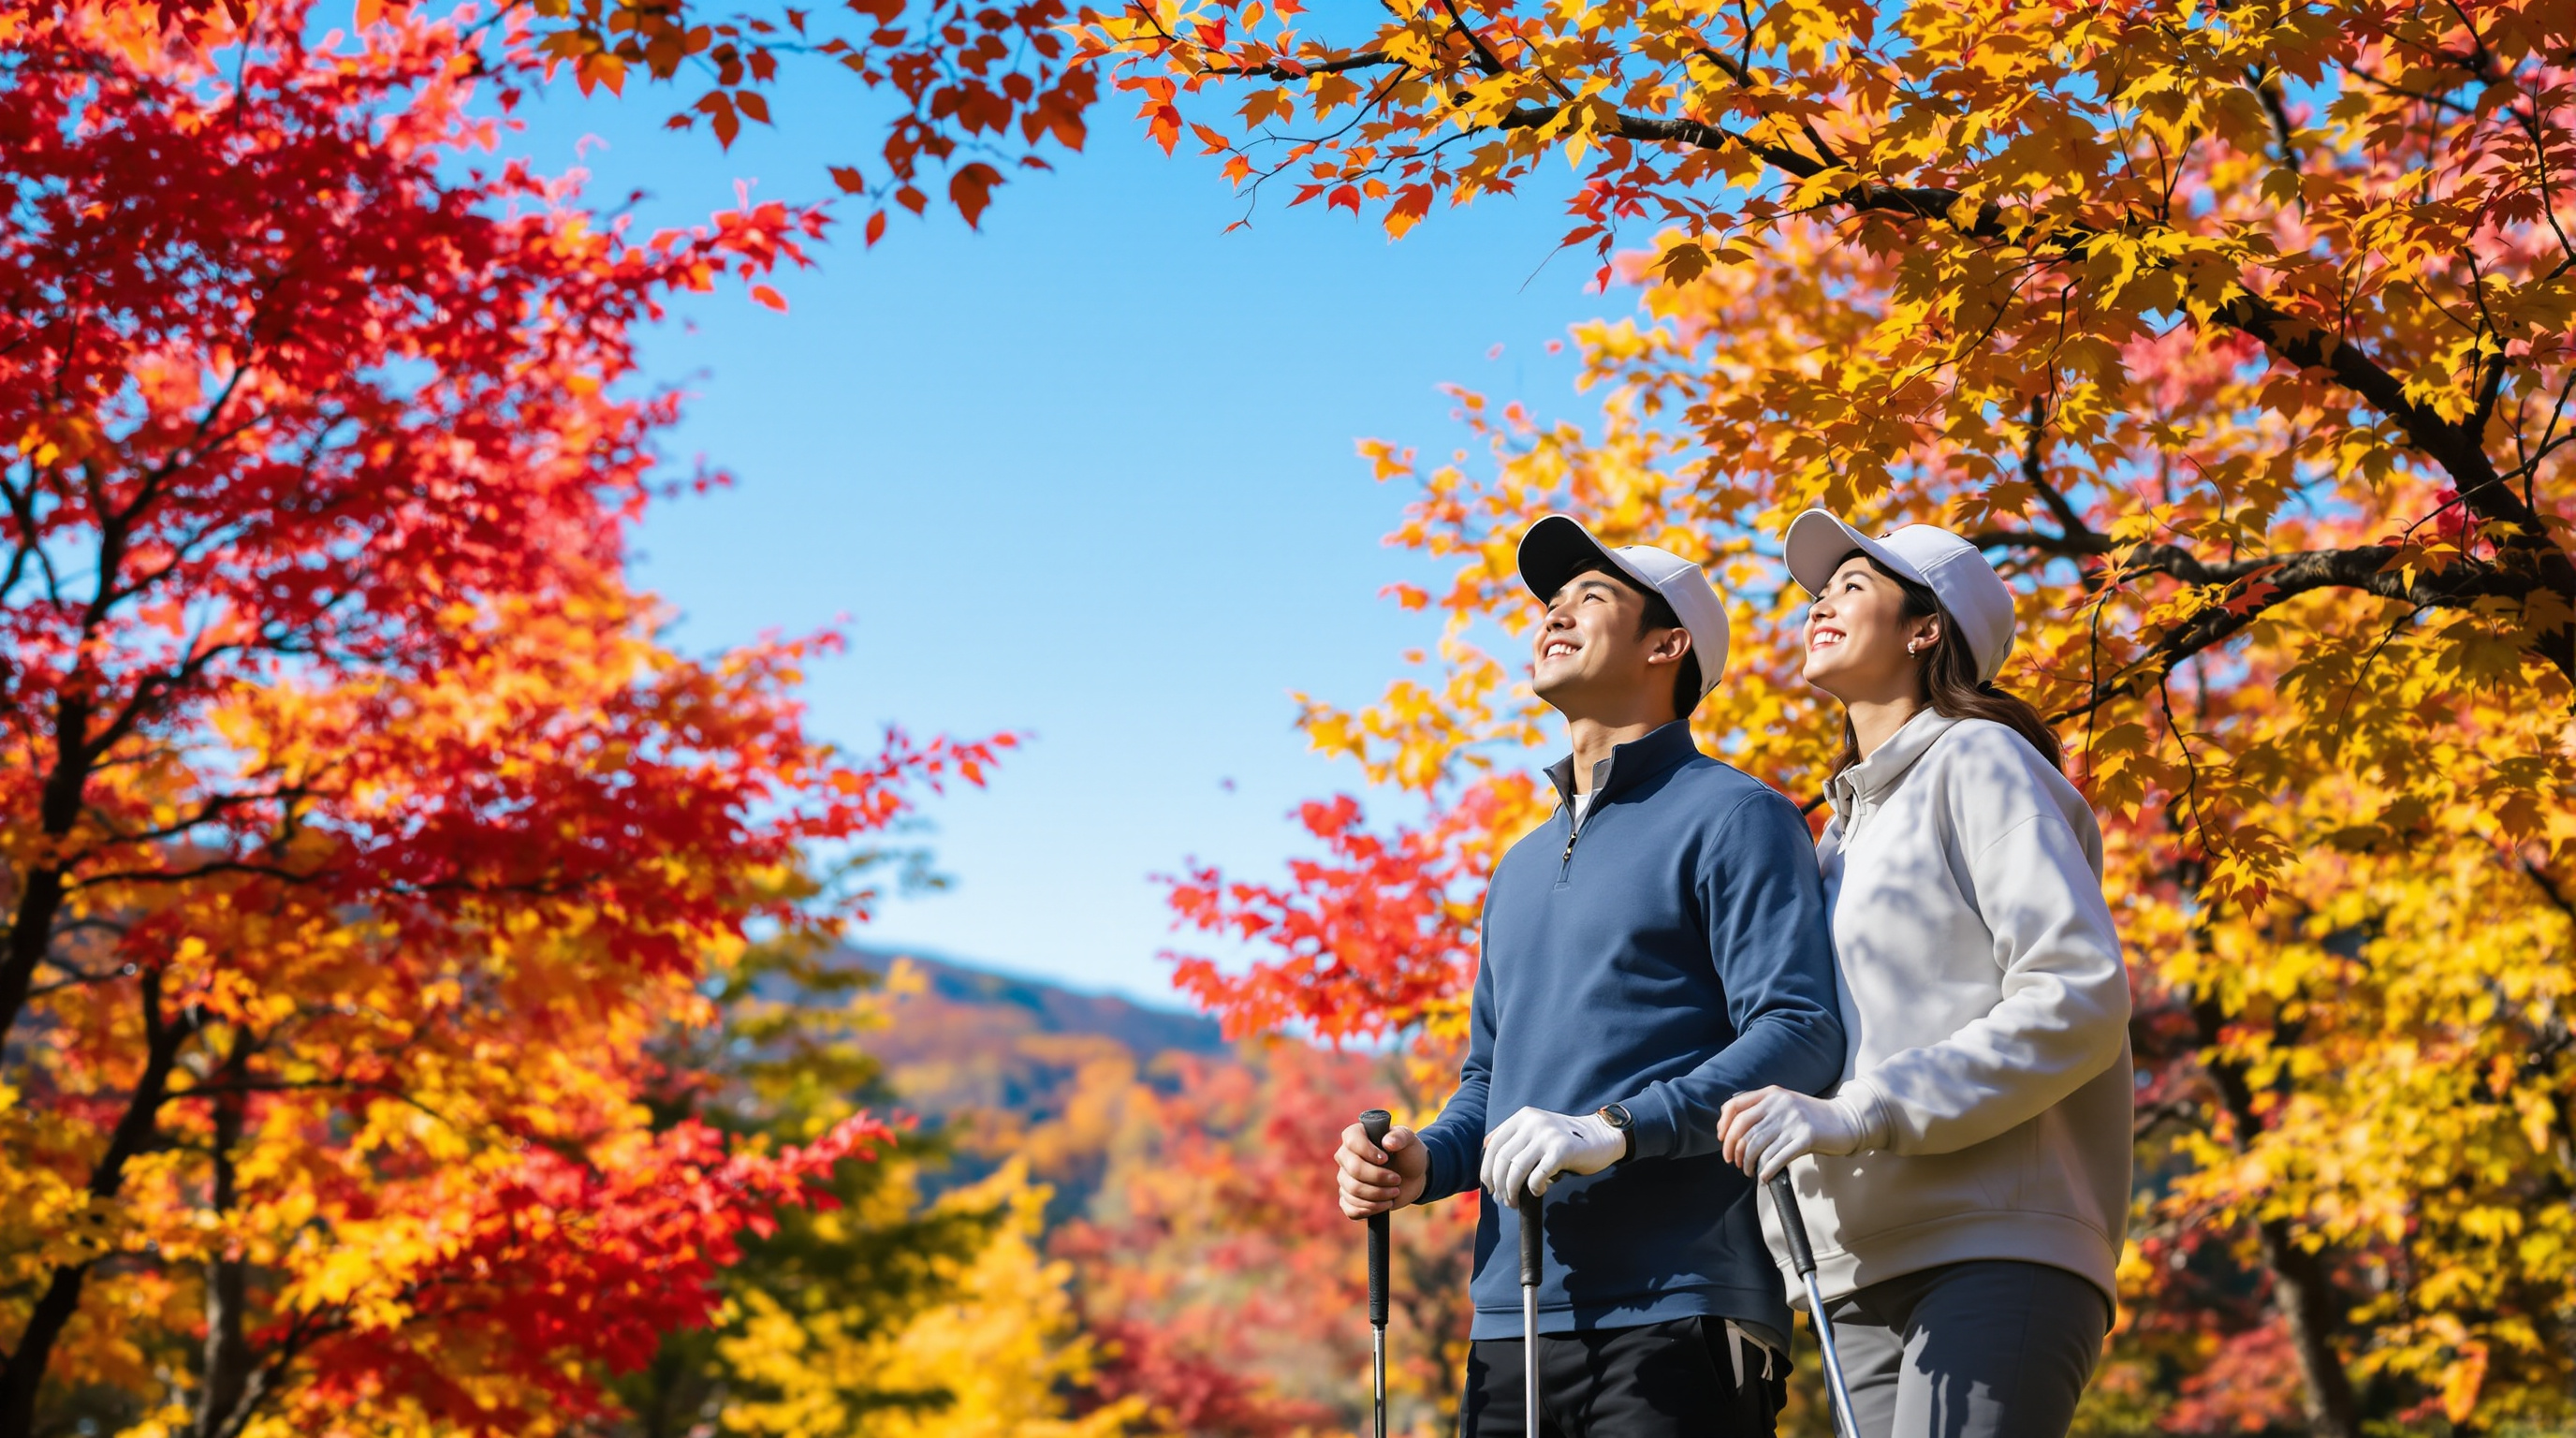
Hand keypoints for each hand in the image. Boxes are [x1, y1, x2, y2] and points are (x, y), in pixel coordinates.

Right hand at [1338, 1120, 1427, 1218]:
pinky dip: (1368, 1209)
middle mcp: (1346, 1156)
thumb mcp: (1410, 1141)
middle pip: (1353, 1169)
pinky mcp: (1349, 1197)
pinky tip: (1383, 1205)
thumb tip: (1387, 1142)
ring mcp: (1345, 1178)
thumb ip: (1400, 1136)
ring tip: (1395, 1192)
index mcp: (1356, 1136)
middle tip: (1397, 1179)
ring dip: (1378, 1195)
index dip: (1368, 1151)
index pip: (1352, 1140)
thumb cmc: (1408, 1154)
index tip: (1386, 1159)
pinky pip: (1349, 1208)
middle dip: (1378, 1177)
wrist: (1412, 1176)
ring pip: (1352, 1191)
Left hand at [1479, 1106, 1626, 1199]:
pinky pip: (1537, 1176)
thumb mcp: (1536, 1130)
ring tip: (1515, 1201)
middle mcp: (1533, 1122)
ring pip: (1516, 1169)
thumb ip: (1514, 1137)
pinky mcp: (1562, 1150)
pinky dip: (1534, 1189)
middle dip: (1499, 1184)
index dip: (1487, 1170)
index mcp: (1523, 1116)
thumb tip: (1485, 1152)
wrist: (1601, 1136)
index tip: (1490, 1187)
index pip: (1493, 1145)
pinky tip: (1538, 1191)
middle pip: (1502, 1159)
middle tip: (1503, 1199)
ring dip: (1512, 1191)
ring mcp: (1548, 1135)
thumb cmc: (1565, 1139)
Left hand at [1717, 1086, 1871, 1181]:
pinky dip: (1766, 1171)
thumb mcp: (1786, 1104)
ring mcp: (1793, 1120)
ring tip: (1750, 1171)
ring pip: (1757, 1146)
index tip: (1724, 1141)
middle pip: (1743, 1130)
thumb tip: (1732, 1128)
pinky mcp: (1806, 1137)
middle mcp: (1780, 1105)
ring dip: (1749, 1164)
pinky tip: (1764, 1177)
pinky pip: (1777, 1158)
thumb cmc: (1812, 1117)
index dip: (1724, 1125)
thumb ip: (1762, 1109)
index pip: (1735, 1106)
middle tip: (1735, 1163)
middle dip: (1734, 1150)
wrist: (1846, 1120)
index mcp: (1772, 1094)